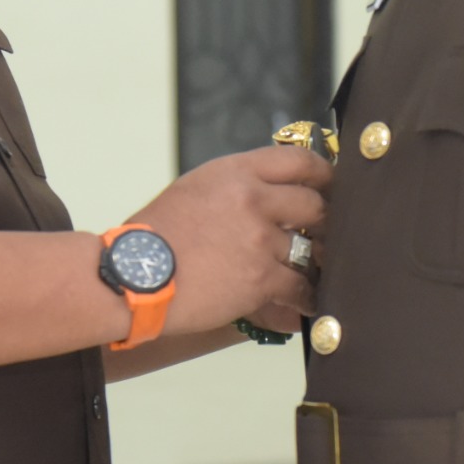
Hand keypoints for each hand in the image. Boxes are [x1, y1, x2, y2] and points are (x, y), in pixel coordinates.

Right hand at [132, 145, 331, 335]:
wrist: (132, 276)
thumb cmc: (155, 236)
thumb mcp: (194, 190)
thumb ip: (235, 187)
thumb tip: (268, 195)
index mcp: (235, 172)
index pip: (298, 161)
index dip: (324, 174)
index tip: (331, 186)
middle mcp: (252, 199)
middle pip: (315, 205)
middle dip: (325, 223)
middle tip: (326, 235)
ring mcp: (259, 239)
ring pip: (309, 249)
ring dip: (315, 264)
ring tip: (316, 272)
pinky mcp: (260, 278)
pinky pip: (299, 286)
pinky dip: (306, 297)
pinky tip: (306, 302)